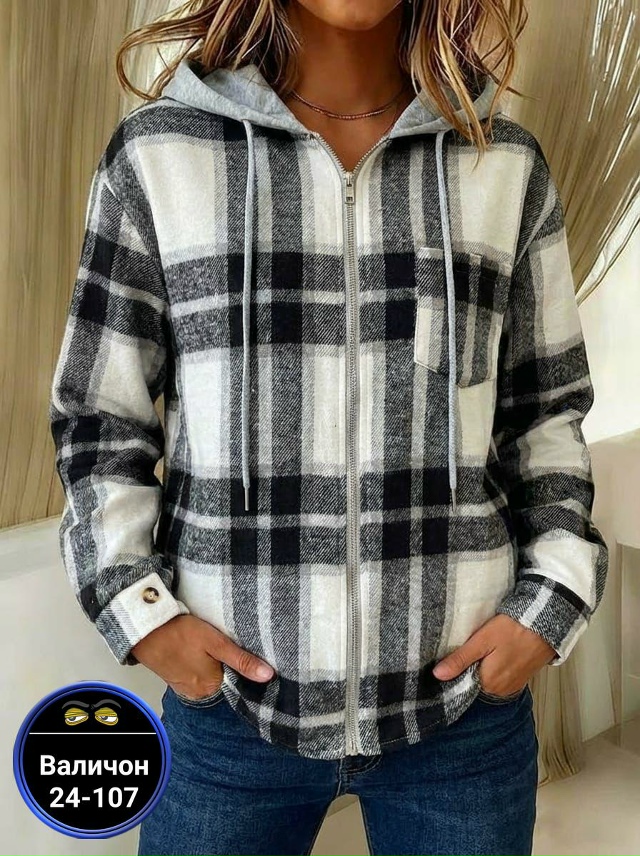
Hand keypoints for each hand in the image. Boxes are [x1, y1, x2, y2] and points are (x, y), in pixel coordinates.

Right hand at [131, 614, 274, 699]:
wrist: (145, 629)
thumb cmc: (179, 633)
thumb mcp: (216, 643)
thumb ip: (242, 660)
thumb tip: (268, 675)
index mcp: (211, 687)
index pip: (238, 682)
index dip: (243, 667)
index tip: (245, 653)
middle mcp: (198, 693)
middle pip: (223, 679)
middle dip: (227, 665)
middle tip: (225, 645)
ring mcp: (185, 688)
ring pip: (209, 677)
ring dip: (213, 664)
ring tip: (211, 647)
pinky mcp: (176, 680)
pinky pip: (195, 675)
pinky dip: (199, 665)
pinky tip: (198, 652)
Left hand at [432, 614, 557, 695]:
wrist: (545, 624)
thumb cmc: (512, 630)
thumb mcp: (482, 641)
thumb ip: (460, 659)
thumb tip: (437, 676)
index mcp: (488, 683)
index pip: (462, 684)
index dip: (456, 671)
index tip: (454, 657)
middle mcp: (500, 691)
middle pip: (475, 682)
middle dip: (469, 668)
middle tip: (470, 647)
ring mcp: (511, 687)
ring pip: (487, 680)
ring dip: (483, 668)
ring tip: (483, 649)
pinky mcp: (520, 680)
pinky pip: (500, 679)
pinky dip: (495, 669)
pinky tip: (495, 654)